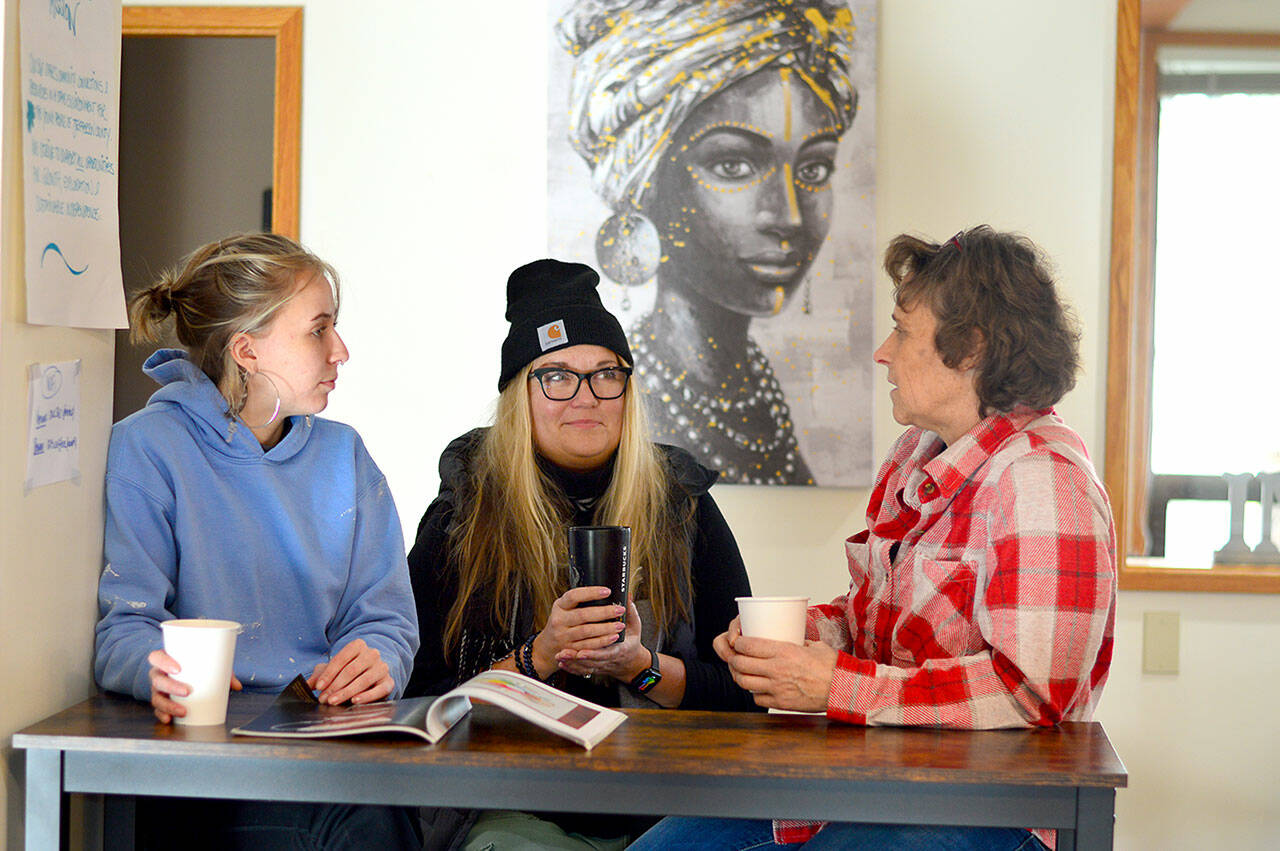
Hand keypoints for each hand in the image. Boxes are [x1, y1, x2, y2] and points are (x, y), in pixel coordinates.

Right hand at [148, 649, 241, 723]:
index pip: (157, 657)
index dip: (164, 662)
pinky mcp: (161, 701)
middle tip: (187, 691)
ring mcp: (158, 689)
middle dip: (171, 686)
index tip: (178, 669)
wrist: (183, 671)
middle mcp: (158, 674)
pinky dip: (162, 715)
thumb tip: (237, 686)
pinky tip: (169, 719)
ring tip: (183, 711)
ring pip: (157, 697)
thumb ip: (221, 671)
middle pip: (158, 680)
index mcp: (165, 660)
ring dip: (168, 705)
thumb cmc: (194, 665)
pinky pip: (157, 709)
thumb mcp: (207, 663)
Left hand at [307, 639, 391, 704]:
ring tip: (333, 701)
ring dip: (346, 692)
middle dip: (335, 686)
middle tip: (323, 698)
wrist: (373, 671)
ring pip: (363, 680)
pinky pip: (379, 690)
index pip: (341, 659)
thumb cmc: (349, 669)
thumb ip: (319, 675)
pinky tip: (355, 701)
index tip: (319, 686)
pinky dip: (367, 696)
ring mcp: (382, 668)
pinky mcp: (388, 682)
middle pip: (351, 670)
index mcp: (358, 646)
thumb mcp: (334, 669)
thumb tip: (305, 685)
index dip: (329, 673)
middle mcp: (372, 654)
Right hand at [530, 586, 626, 675]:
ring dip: (605, 628)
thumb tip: (606, 591)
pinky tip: (613, 637)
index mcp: (560, 606)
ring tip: (620, 625)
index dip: (591, 593)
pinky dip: (602, 641)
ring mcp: (563, 636)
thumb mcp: (565, 608)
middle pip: (583, 615)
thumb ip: (581, 601)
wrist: (548, 646)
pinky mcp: (569, 649)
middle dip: (604, 612)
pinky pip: (588, 645)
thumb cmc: (563, 622)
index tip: (607, 591)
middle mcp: (559, 620)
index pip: (573, 596)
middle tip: (620, 609)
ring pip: (586, 631)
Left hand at [555, 600, 647, 681]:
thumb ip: (630, 611)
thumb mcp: (635, 626)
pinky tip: (561, 662)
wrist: (630, 660)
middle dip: (576, 657)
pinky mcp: (594, 667)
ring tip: (560, 656)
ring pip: (585, 666)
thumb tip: (626, 594)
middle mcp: (609, 659)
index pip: (606, 653)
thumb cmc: (631, 640)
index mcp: (621, 649)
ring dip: (572, 661)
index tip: (581, 652)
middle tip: (564, 652)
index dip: (593, 653)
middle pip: (591, 660)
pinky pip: (581, 670)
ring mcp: (601, 664)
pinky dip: (571, 667)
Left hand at [716, 626, 837, 712]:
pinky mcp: (781, 703)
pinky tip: (758, 687)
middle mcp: (777, 669)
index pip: (747, 645)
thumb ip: (797, 642)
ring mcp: (777, 688)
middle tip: (735, 656)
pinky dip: (754, 693)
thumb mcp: (813, 645)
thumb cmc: (831, 666)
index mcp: (783, 651)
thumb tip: (789, 636)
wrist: (844, 689)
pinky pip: (757, 699)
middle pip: (740, 664)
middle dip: (733, 659)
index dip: (737, 643)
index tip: (738, 641)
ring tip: (743, 672)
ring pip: (744, 682)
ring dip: (739, 676)